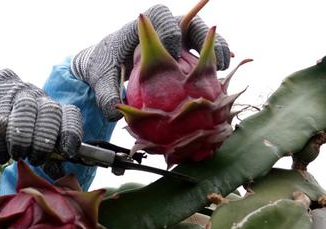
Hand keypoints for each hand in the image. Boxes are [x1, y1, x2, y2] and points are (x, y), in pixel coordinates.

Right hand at [0, 63, 82, 164]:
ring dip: (22, 139)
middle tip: (35, 159)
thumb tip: (58, 172)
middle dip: (44, 142)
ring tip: (18, 155)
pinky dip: (1, 143)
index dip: (71, 133)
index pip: (71, 114)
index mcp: (56, 109)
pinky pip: (0, 120)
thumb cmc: (23, 121)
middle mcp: (41, 99)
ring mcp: (19, 96)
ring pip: (26, 109)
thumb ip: (50, 153)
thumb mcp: (39, 134)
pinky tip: (2, 156)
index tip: (67, 153)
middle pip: (50, 113)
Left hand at [71, 4, 230, 120]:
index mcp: (142, 25)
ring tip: (225, 66)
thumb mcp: (100, 79)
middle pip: (189, 21)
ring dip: (217, 47)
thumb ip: (105, 94)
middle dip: (204, 36)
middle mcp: (160, 28)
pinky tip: (222, 77)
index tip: (169, 55)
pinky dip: (215, 60)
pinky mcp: (182, 52)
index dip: (168, 32)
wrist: (104, 66)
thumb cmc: (103, 67)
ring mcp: (174, 39)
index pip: (160, 17)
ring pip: (203, 35)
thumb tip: (115, 113)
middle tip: (212, 58)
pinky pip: (204, 51)